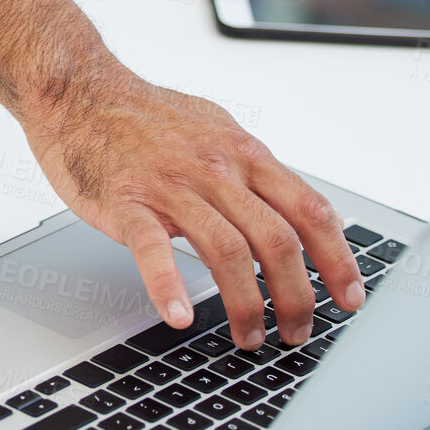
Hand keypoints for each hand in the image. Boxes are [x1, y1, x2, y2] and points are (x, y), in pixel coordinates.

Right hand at [20, 66, 365, 350]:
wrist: (80, 93)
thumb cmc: (146, 116)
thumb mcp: (218, 130)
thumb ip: (256, 171)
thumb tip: (301, 208)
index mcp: (245, 153)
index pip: (309, 210)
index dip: (337, 258)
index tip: (349, 296)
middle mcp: (216, 168)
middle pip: (276, 239)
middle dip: (297, 296)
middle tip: (298, 332)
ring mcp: (172, 185)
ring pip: (227, 251)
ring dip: (247, 304)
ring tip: (250, 337)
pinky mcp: (127, 200)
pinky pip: (152, 248)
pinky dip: (168, 285)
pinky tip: (178, 316)